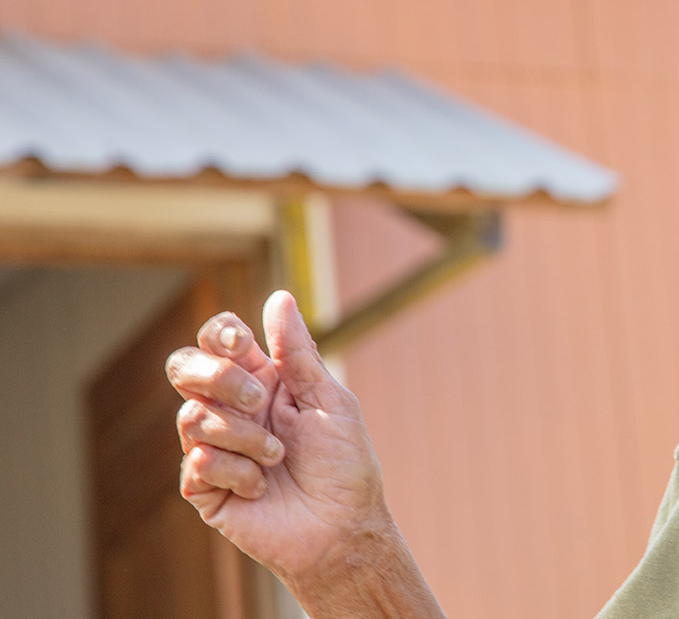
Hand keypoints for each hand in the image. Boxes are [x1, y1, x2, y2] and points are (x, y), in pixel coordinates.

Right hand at [168, 290, 390, 584]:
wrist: (342, 529)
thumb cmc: (345, 466)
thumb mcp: (330, 401)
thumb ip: (298, 354)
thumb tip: (280, 297)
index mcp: (262, 382)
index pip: (219, 340)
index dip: (221, 335)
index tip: (243, 344)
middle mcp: (232, 409)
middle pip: (185, 369)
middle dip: (217, 378)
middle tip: (258, 400)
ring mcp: (213, 447)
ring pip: (192, 417)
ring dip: (243, 436)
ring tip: (278, 459)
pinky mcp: (204, 487)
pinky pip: (198, 462)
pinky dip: (238, 472)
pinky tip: (262, 488)